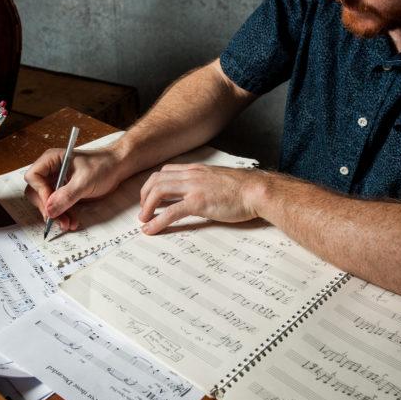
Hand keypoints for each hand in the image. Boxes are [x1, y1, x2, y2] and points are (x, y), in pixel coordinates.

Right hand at [24, 147, 123, 231]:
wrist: (116, 168)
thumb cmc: (103, 165)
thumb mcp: (85, 180)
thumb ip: (67, 195)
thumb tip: (50, 209)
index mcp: (52, 160)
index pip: (33, 177)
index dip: (40, 192)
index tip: (51, 204)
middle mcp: (50, 171)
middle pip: (36, 192)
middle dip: (47, 208)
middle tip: (59, 219)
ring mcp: (56, 182)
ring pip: (46, 202)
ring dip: (55, 215)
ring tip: (68, 223)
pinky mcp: (63, 192)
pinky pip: (56, 206)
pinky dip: (62, 215)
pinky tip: (71, 221)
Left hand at [137, 163, 261, 233]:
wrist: (257, 191)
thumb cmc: (243, 188)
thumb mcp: (219, 180)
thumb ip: (205, 184)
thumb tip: (196, 194)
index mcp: (196, 170)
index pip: (166, 172)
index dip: (153, 185)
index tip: (150, 197)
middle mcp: (191, 175)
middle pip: (157, 180)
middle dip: (145, 195)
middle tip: (143, 210)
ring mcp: (194, 188)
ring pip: (158, 192)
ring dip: (147, 207)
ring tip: (143, 220)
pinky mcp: (198, 202)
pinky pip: (170, 211)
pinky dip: (156, 221)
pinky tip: (150, 229)